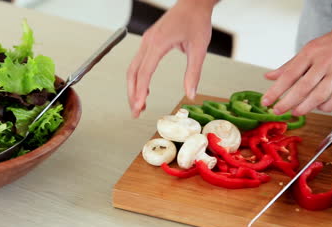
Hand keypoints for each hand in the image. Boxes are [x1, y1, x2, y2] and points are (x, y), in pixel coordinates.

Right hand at [127, 0, 216, 117]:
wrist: (194, 2)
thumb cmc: (196, 20)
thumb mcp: (199, 48)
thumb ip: (193, 73)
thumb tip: (190, 94)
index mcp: (158, 43)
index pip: (144, 73)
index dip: (139, 92)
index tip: (138, 106)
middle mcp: (148, 42)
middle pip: (133, 73)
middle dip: (132, 94)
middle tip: (136, 112)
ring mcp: (147, 41)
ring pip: (133, 68)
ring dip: (133, 87)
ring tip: (138, 104)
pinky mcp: (149, 41)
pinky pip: (138, 62)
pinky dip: (138, 78)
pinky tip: (143, 89)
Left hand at [262, 30, 331, 114]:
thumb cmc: (329, 45)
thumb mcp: (308, 50)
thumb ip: (289, 66)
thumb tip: (269, 77)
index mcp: (310, 53)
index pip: (289, 75)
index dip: (275, 91)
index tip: (265, 101)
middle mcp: (324, 61)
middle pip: (303, 87)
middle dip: (288, 102)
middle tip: (277, 111)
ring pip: (319, 95)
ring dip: (305, 107)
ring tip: (296, 112)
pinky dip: (325, 106)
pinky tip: (318, 107)